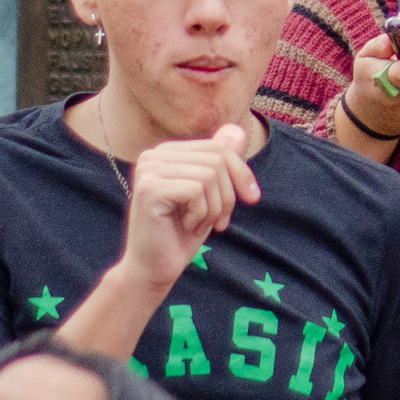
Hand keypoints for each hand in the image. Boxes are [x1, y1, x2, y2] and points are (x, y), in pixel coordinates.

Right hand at [116, 124, 260, 290]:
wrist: (154, 269)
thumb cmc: (181, 233)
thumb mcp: (210, 195)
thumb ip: (220, 163)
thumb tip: (237, 129)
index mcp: (167, 153)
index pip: (219, 148)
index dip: (242, 173)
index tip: (251, 198)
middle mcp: (154, 155)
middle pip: (217, 159)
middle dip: (228, 195)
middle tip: (219, 222)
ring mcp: (148, 170)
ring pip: (209, 175)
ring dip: (213, 209)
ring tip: (197, 225)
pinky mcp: (149, 188)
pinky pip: (196, 190)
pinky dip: (201, 214)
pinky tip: (186, 226)